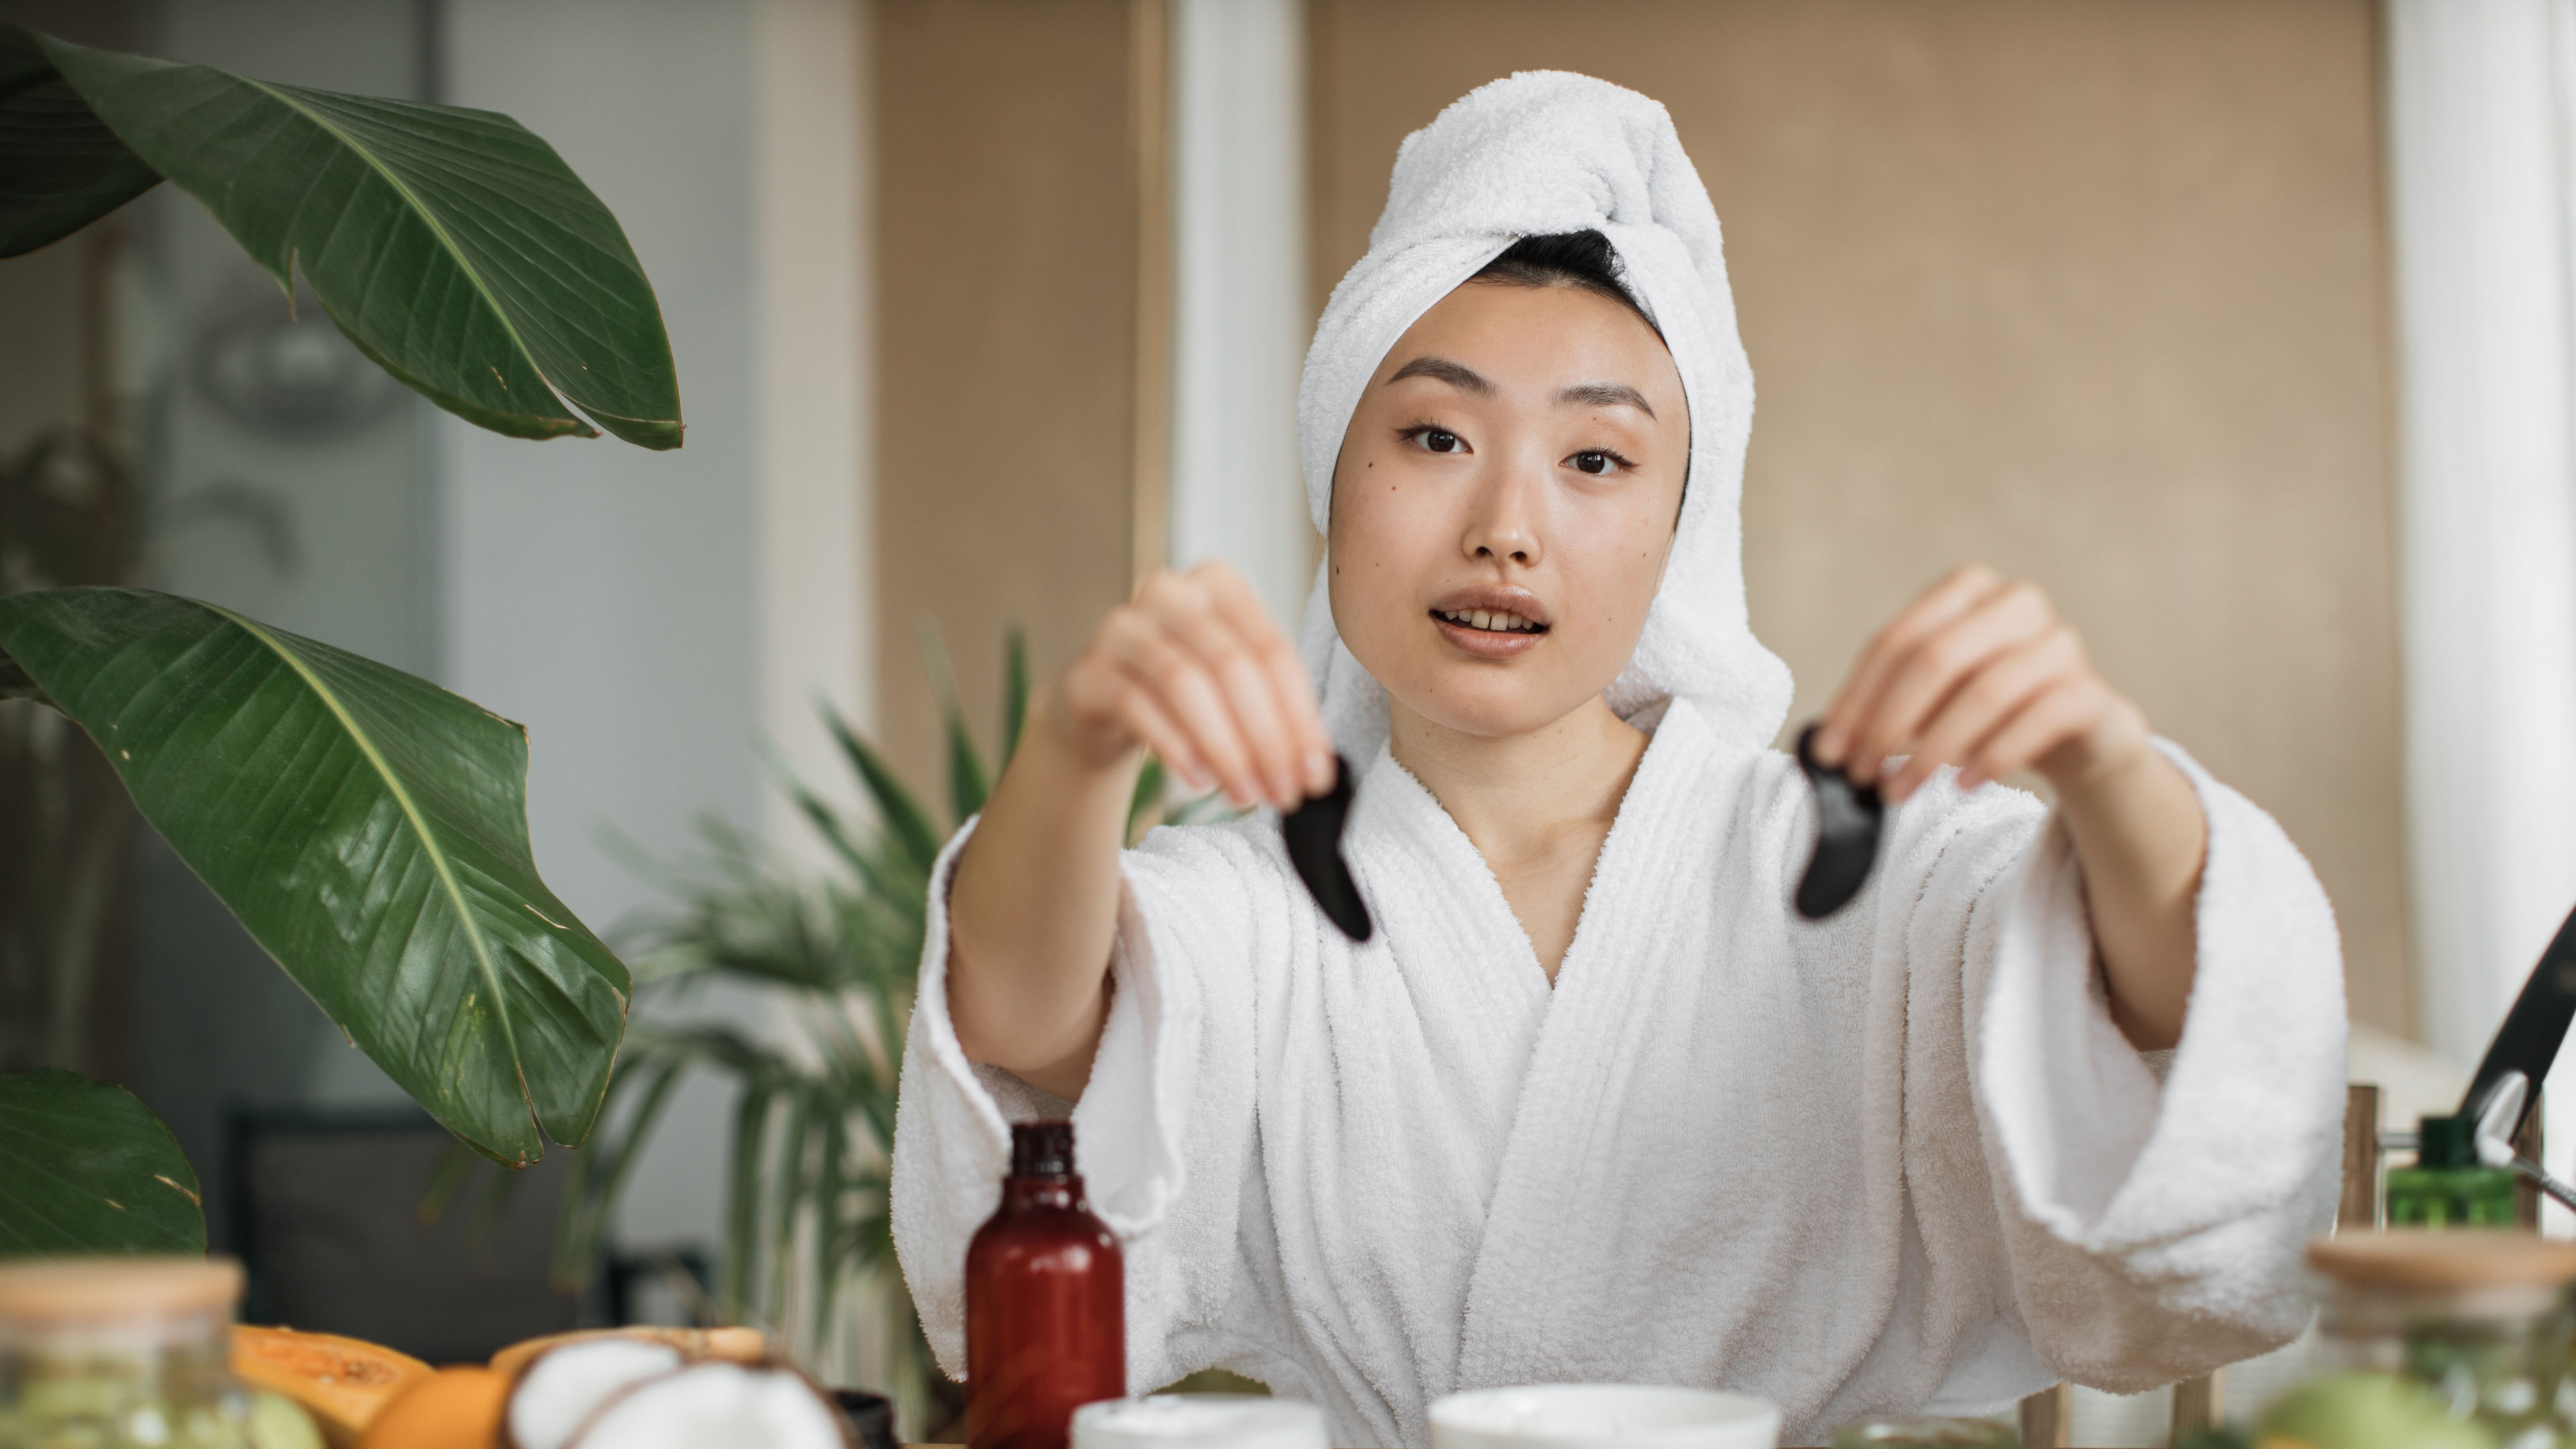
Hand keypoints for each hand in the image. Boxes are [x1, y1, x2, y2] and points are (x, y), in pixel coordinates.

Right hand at [1054, 561, 1335, 810]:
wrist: (1103, 699)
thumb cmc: (1184, 689)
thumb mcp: (1234, 685)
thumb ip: (1277, 713)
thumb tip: (1317, 769)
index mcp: (1219, 585)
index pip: (1272, 650)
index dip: (1300, 717)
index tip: (1316, 773)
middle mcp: (1170, 593)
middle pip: (1231, 665)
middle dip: (1266, 738)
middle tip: (1283, 792)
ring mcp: (1123, 627)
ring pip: (1185, 683)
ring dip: (1223, 748)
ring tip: (1245, 794)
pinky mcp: (1089, 669)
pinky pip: (1137, 705)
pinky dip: (1175, 746)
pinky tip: (1198, 781)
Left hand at [1811, 565, 2151, 803]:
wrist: (2079, 733)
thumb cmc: (1988, 709)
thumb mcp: (1932, 698)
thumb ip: (1885, 705)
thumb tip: (1827, 744)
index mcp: (1967, 589)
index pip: (1896, 640)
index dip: (1856, 698)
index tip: (1829, 751)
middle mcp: (2016, 604)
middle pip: (1936, 658)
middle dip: (1888, 722)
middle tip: (1861, 774)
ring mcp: (2060, 643)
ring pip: (1985, 691)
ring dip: (1933, 749)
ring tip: (1900, 789)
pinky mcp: (2089, 691)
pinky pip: (2036, 720)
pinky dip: (1992, 755)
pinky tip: (1961, 785)